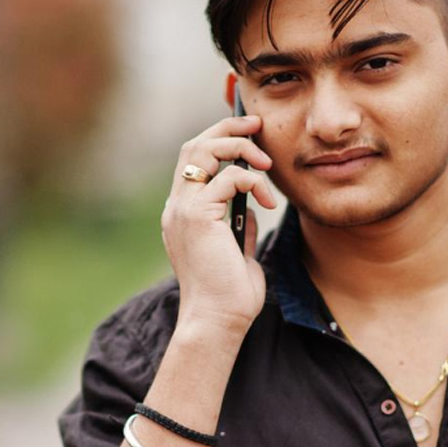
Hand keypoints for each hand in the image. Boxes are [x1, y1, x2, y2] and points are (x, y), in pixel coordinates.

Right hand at [160, 114, 278, 335]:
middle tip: (257, 125)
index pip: (194, 162)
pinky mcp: (197, 216)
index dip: (219, 140)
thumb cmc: (229, 297)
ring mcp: (183, 210)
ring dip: (239, 147)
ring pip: (203, 151)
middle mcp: (178, 207)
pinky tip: (269, 201)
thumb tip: (251, 209)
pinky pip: (227, 177)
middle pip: (193, 146)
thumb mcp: (237, 254)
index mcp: (184, 215)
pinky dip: (252, 181)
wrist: (216, 321)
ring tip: (266, 163)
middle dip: (227, 128)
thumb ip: (238, 228)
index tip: (250, 135)